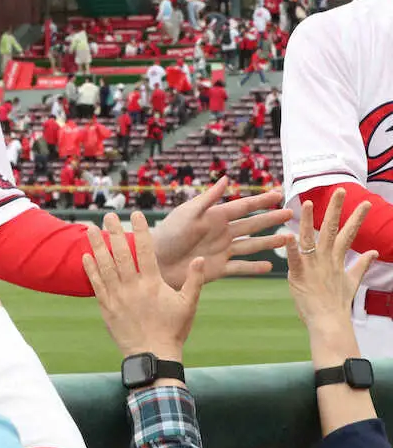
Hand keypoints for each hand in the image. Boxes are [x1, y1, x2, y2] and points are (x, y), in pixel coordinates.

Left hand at [83, 213, 204, 361]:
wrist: (153, 355)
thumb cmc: (173, 330)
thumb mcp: (188, 305)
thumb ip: (194, 280)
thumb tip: (201, 258)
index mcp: (153, 283)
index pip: (146, 250)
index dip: (142, 231)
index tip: (138, 214)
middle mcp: (133, 286)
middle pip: (121, 253)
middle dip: (115, 232)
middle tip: (109, 214)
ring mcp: (117, 296)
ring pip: (104, 265)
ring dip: (97, 245)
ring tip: (91, 228)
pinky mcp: (106, 307)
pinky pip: (96, 284)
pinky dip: (90, 269)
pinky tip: (86, 255)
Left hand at [150, 176, 292, 288]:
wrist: (154, 261)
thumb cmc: (168, 234)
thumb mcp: (188, 213)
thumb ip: (208, 199)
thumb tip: (226, 179)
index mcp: (214, 217)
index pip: (243, 206)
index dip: (261, 201)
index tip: (279, 193)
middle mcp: (221, 233)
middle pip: (252, 225)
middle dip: (271, 219)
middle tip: (292, 213)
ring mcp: (221, 251)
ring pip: (251, 245)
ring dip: (269, 242)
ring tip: (289, 238)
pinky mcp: (218, 269)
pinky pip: (240, 268)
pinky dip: (254, 267)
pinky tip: (269, 266)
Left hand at [286, 190, 376, 345]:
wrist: (330, 323)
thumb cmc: (337, 303)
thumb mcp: (351, 281)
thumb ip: (360, 265)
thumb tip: (374, 252)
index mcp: (336, 259)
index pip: (348, 233)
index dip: (356, 217)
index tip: (364, 202)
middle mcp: (326, 259)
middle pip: (332, 229)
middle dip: (337, 209)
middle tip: (341, 190)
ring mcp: (313, 266)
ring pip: (310, 239)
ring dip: (309, 221)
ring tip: (308, 203)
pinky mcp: (299, 275)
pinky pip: (294, 259)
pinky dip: (290, 248)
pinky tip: (286, 235)